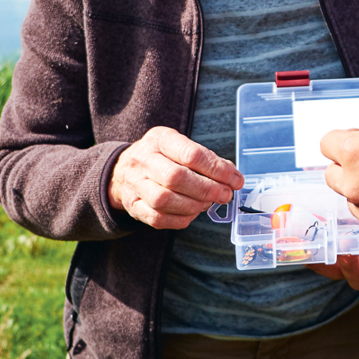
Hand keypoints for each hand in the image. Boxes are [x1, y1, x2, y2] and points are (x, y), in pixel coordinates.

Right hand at [108, 126, 242, 229]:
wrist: (123, 170)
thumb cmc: (161, 156)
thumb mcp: (179, 145)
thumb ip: (206, 158)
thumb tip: (232, 175)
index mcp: (160, 140)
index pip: (191, 154)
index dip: (217, 169)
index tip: (235, 180)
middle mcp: (144, 160)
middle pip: (176, 177)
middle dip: (207, 189)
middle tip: (225, 195)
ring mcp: (135, 184)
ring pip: (164, 200)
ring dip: (193, 205)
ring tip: (208, 203)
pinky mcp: (133, 206)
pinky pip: (157, 218)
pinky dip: (180, 219)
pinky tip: (193, 213)